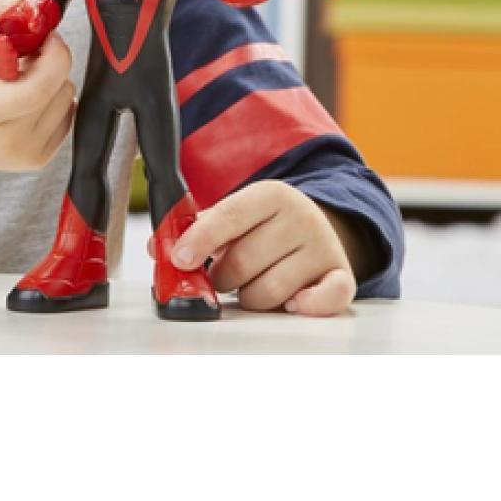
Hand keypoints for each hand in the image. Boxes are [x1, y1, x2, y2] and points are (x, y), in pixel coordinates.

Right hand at [0, 0, 75, 191]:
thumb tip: (27, 3)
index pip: (39, 87)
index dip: (51, 52)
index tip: (41, 33)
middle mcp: (7, 142)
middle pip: (59, 87)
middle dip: (46, 59)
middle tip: (15, 55)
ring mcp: (26, 155)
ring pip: (67, 96)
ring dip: (48, 77)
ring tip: (12, 78)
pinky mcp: (39, 159)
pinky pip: (67, 112)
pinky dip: (50, 96)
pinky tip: (20, 95)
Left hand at [167, 180, 358, 315]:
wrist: (316, 228)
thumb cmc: (264, 227)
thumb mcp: (235, 216)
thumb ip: (197, 230)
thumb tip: (159, 248)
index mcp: (270, 194)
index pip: (230, 214)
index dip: (202, 238)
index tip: (180, 258)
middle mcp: (301, 216)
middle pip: (245, 260)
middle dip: (223, 276)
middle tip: (222, 275)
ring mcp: (323, 247)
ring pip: (271, 290)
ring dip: (251, 297)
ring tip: (252, 284)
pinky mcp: (342, 276)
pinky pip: (328, 298)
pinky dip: (306, 306)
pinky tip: (292, 302)